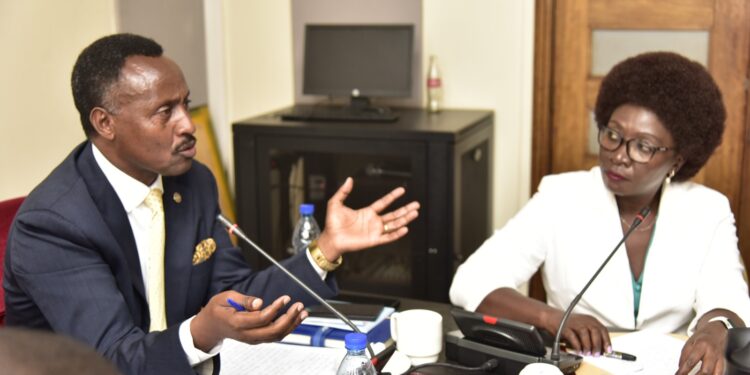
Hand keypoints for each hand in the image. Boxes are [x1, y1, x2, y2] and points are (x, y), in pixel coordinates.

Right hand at [190, 290, 306, 350]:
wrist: (210, 327)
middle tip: (299, 305)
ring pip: (276, 336)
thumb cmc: (217, 310)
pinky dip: (288, 328)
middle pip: (273, 331)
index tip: (285, 298)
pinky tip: (296, 318)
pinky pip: (275, 336)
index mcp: (237, 323)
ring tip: (303, 312)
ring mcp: (252, 339)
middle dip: (289, 318)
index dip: (276, 309)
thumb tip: (259, 302)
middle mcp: (246, 334)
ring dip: (292, 324)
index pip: (261, 319)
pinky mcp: (257, 339)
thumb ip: (243, 300)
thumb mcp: (224, 298)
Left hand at [316, 177, 419, 259]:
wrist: (331, 238)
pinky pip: (388, 237)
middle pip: (394, 214)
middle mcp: (373, 221)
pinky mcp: (373, 240)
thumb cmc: (332, 223)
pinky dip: (397, 234)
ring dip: (405, 219)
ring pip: (394, 224)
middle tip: (416, 205)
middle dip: (405, 209)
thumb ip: (343, 191)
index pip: (384, 202)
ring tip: (415, 213)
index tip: (402, 190)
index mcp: (367, 212)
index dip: (393, 196)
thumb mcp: (336, 203)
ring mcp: (375, 231)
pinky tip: (405, 228)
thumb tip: (349, 179)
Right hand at [544, 310, 610, 355]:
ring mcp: (574, 323)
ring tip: (587, 353)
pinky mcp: (565, 327)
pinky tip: (578, 351)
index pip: (602, 329)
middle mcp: (584, 320)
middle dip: (597, 345)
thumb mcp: (583, 326)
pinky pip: (573, 337)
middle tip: (596, 354)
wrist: (552, 318)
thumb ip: (592, 335)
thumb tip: (600, 349)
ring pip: (585, 334)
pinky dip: (577, 346)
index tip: (607, 350)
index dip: (606, 341)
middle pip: (595, 331)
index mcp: (590, 319)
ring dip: (587, 346)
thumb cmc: (569, 324)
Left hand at [676, 322, 726, 374]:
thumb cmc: (700, 338)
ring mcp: (719, 358)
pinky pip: (720, 373)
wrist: (715, 331)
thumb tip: (680, 369)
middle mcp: (712, 352)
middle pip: (706, 370)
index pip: (691, 361)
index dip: (684, 370)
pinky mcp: (723, 362)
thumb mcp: (689, 343)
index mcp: (701, 345)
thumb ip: (684, 357)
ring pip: (715, 373)